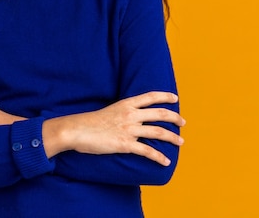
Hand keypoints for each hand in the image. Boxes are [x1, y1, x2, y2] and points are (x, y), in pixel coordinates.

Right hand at [43, 91, 184, 165]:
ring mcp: (129, 129)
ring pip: (158, 132)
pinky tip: (166, 162)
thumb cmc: (89, 122)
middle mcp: (130, 115)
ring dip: (172, 137)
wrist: (76, 130)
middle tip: (182, 122)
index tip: (175, 98)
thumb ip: (122, 112)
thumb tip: (132, 117)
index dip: (164, 96)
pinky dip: (159, 157)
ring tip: (181, 142)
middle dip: (174, 118)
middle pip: (159, 114)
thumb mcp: (109, 111)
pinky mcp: (125, 144)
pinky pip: (147, 151)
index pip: (150, 97)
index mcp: (126, 104)